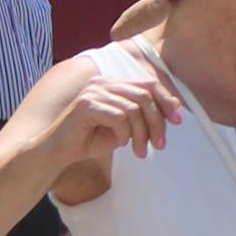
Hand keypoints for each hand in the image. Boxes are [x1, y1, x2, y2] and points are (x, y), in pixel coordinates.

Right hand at [58, 54, 180, 170]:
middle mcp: (102, 83)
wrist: (57, 152)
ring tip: (140, 152)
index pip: (147, 84)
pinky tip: (120, 145)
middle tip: (160, 146)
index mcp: (112, 85)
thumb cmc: (89, 141)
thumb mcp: (124, 129)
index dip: (166, 101)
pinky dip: (124, 134)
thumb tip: (176, 106)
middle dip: (158, 123)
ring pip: (133, 109)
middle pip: (144, 96)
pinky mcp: (85, 105)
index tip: (178, 121)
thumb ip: (144, 117)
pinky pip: (118, 118)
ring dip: (142, 134)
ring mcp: (92, 92)